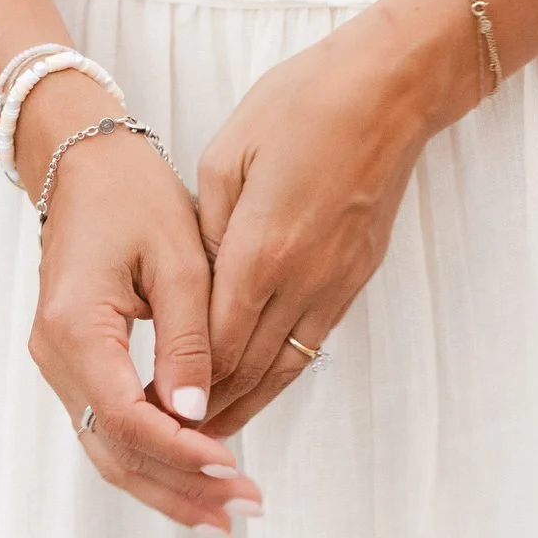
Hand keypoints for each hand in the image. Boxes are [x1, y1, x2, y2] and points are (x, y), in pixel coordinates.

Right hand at [19, 69, 262, 529]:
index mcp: (76, 327)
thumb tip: (197, 413)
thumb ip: (190, 337)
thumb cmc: (133, 196)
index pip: (128, 416)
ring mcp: (59, 363)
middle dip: (177, 489)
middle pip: (113, 450)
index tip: (232, 469)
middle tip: (240, 512)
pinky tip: (198, 472)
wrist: (82, 163)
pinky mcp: (75, 363)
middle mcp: (55, 355)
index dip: (182, 452)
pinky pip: (109, 425)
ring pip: (108, 448)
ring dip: (166, 484)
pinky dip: (153, 455)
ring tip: (224, 512)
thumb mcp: (177, 259)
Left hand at [197, 0, 478, 431]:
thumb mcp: (228, 155)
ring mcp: (335, 283)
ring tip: (209, 438)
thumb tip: (193, 281)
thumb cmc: (303, 105)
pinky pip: (312, 344)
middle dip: (207, 412)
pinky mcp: (356, 277)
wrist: (389, 90)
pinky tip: (257, 388)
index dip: (181, 387)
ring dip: (246, 404)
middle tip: (169, 447)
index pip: (213, 345)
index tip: (148, 412)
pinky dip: (280, 375)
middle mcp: (302, 280)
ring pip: (284, 368)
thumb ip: (205, 228)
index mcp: (261, 250)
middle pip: (248, 370)